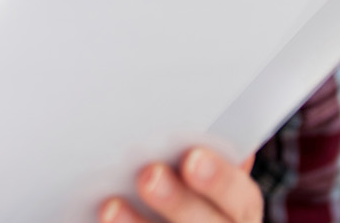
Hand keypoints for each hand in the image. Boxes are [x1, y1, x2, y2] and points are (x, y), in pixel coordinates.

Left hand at [99, 147, 261, 222]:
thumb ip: (202, 157)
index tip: (194, 157)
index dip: (221, 179)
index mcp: (237, 212)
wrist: (165, 214)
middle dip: (179, 202)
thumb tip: (203, 125)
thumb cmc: (181, 197)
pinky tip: (99, 221)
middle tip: (148, 175)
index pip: (241, 198)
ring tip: (110, 206)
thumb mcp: (200, 179)